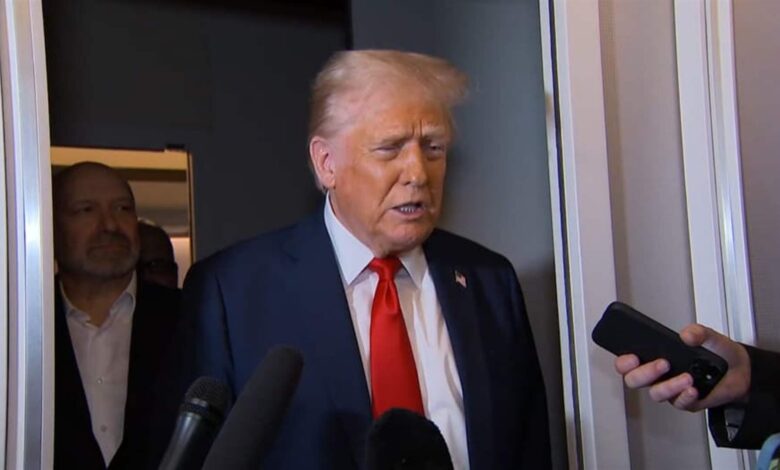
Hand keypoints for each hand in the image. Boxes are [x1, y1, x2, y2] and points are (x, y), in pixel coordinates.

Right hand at [614, 324, 751, 410]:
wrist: (740, 370)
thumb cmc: (717, 353)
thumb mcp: (709, 336)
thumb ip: (698, 332)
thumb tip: (687, 335)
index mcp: (654, 356)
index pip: (627, 362)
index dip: (624, 361)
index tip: (632, 356)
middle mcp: (657, 375)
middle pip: (634, 380)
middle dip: (645, 373)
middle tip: (662, 363)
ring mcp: (669, 389)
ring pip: (655, 394)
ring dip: (669, 386)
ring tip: (687, 377)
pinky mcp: (685, 402)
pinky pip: (678, 403)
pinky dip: (685, 396)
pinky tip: (693, 389)